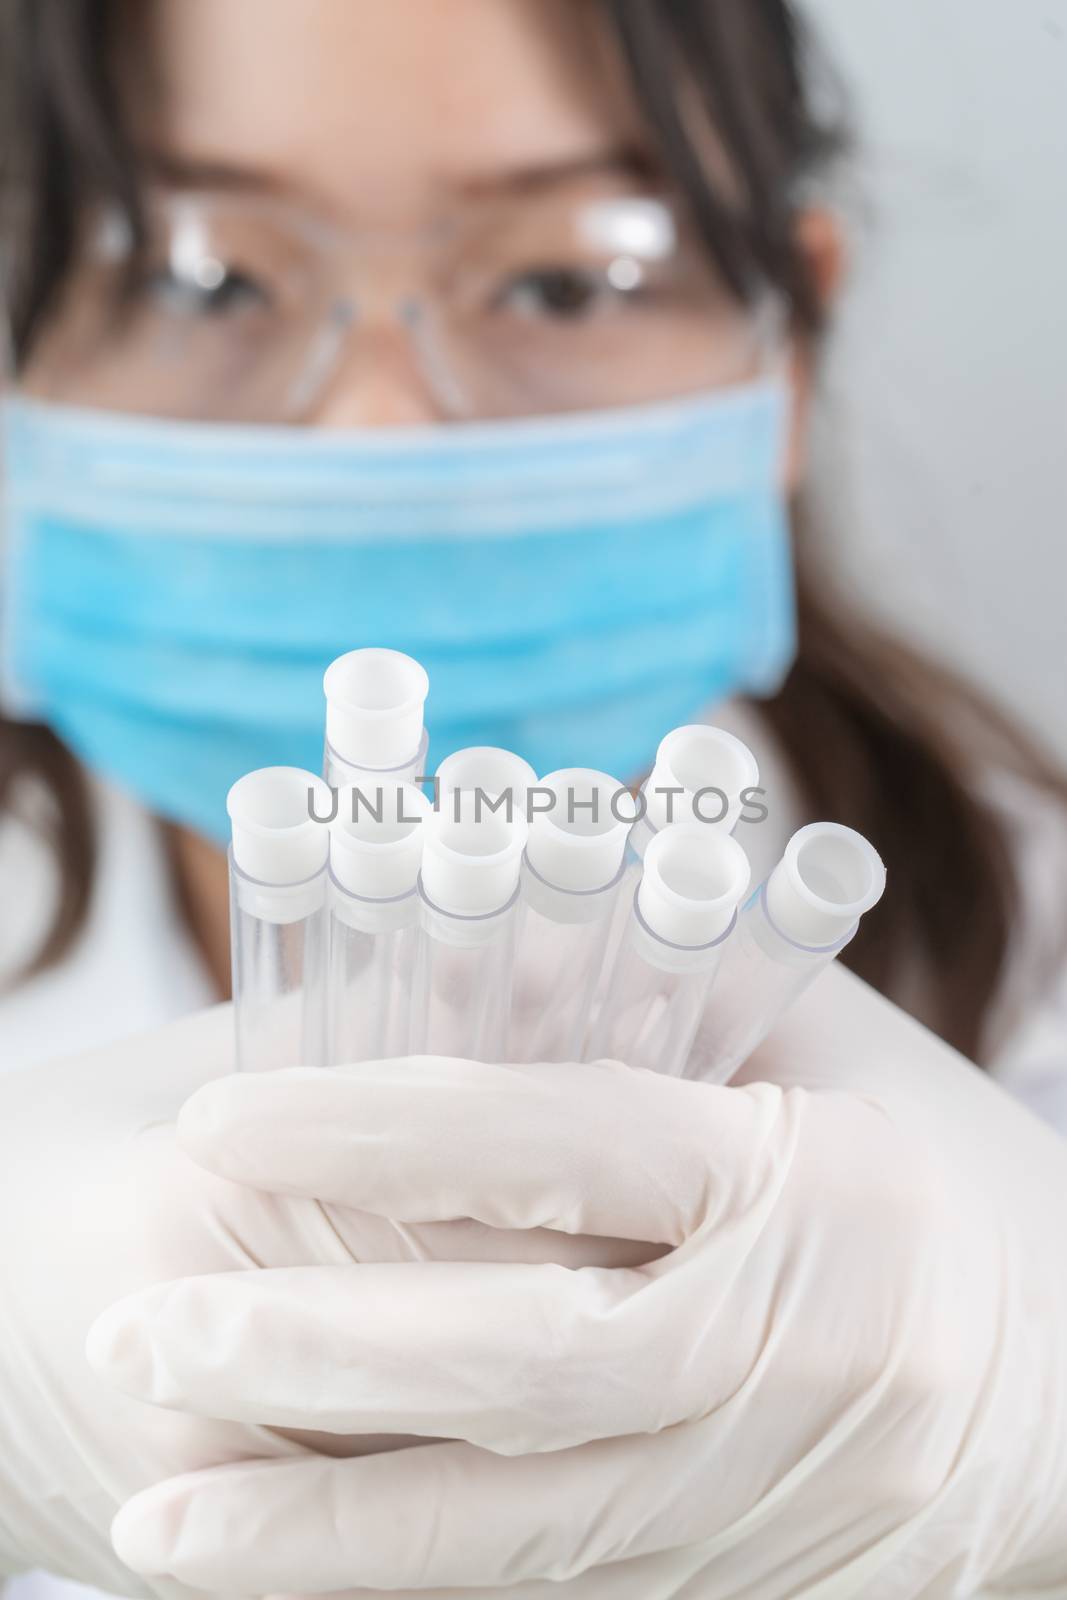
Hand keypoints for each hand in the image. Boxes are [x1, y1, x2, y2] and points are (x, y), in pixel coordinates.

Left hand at [91, 966, 1066, 1598]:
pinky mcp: (732, 1573)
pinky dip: (405, 1576)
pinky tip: (277, 1567)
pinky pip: (547, 1579)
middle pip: (519, 1360)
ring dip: (320, 1525)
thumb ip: (660, 989)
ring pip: (516, 1520)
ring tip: (151, 1516)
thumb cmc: (945, 1177)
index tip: (223, 1115)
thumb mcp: (829, 1052)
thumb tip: (465, 930)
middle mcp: (788, 1350)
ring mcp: (760, 1488)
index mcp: (814, 1183)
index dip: (384, 1124)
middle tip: (137, 1335)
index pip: (566, 1144)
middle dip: (312, 1352)